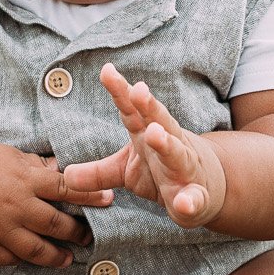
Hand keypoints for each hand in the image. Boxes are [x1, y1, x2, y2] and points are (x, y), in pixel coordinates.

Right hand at [0, 138, 113, 267]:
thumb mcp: (10, 156)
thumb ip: (38, 166)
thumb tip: (65, 170)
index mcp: (24, 179)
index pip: (66, 188)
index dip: (91, 195)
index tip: (110, 200)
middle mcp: (15, 206)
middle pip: (56, 224)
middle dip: (78, 232)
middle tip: (90, 237)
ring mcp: (0, 229)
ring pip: (37, 250)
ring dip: (57, 256)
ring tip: (68, 258)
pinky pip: (11, 260)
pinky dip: (24, 261)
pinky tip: (34, 259)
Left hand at [61, 63, 228, 228]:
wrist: (207, 187)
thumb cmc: (161, 171)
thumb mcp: (126, 170)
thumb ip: (98, 172)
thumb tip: (66, 175)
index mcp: (148, 133)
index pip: (132, 110)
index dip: (120, 92)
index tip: (107, 71)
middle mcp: (170, 144)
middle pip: (159, 121)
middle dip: (149, 106)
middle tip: (138, 90)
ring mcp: (185, 168)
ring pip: (177, 154)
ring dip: (167, 143)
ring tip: (155, 134)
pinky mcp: (196, 196)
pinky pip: (194, 198)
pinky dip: (190, 200)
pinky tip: (185, 203)